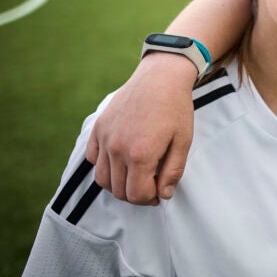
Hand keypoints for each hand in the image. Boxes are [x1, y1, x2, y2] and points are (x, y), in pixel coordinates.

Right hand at [85, 53, 197, 204]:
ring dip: (119, 184)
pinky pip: (93, 159)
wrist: (160, 77)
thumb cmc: (176, 108)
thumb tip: (163, 194)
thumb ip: (173, 171)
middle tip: (151, 186)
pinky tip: (121, 160)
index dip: (149, 199)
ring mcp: (104, 137)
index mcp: (140, 154)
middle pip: (118, 190)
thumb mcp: (183, 141)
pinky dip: (104, 166)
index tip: (159, 193)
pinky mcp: (98, 127)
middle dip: (136, 195)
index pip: (137, 195)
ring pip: (102, 179)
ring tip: (136, 176)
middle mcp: (117, 148)